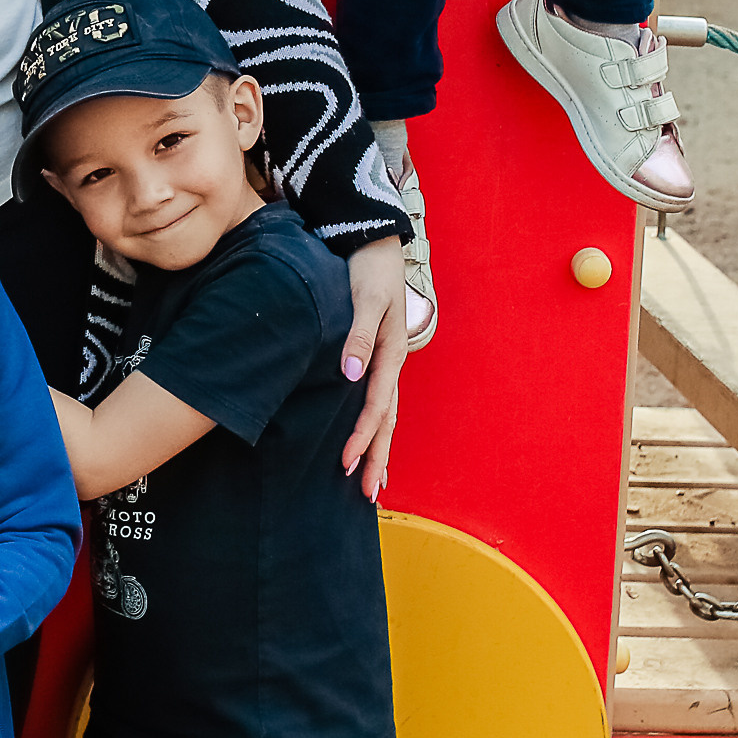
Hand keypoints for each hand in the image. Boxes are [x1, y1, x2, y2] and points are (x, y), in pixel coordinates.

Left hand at [340, 236, 407, 499]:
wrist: (375, 241)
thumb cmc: (367, 269)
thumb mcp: (364, 298)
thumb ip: (356, 334)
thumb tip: (350, 375)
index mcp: (389, 354)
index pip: (375, 406)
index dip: (362, 437)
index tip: (347, 465)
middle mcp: (390, 363)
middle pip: (386, 421)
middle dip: (378, 458)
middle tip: (370, 496)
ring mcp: (385, 362)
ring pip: (384, 415)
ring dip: (378, 448)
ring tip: (372, 482)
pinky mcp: (375, 356)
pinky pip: (377, 400)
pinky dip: (374, 426)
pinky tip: (367, 441)